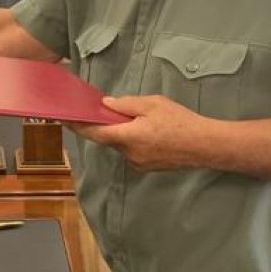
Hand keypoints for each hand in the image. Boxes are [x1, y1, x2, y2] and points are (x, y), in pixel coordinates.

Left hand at [68, 95, 203, 171]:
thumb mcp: (153, 104)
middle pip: (109, 138)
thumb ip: (127, 105)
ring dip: (122, 132)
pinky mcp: (147, 167)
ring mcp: (138, 163)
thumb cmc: (181, 122)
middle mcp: (129, 154)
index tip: (64, 117)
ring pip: (122, 145)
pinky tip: (147, 131)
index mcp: (128, 137)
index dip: (78, 125)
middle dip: (105, 125)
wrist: (206, 146)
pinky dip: (132, 140)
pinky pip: (132, 151)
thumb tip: (106, 105)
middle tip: (104, 109)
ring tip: (138, 119)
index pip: (95, 133)